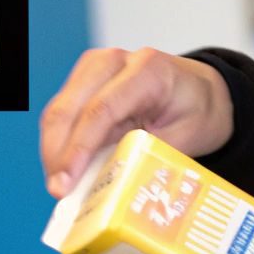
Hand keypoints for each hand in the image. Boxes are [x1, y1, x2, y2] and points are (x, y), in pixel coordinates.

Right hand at [39, 47, 233, 197]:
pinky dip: (60, 145)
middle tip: (58, 192)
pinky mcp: (84, 80)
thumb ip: (150, 157)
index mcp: (147, 71)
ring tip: (60, 187)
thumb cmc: (197, 108)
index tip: (65, 183)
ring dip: (54, 152)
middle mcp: (114, 62)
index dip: (77, 149)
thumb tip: (114, 187)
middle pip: (69, 108)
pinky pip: (63, 115)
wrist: (199, 88)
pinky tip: (65, 171)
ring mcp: (95, 67)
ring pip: (58, 112)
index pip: (100, 110)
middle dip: (57, 154)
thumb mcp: (188, 136)